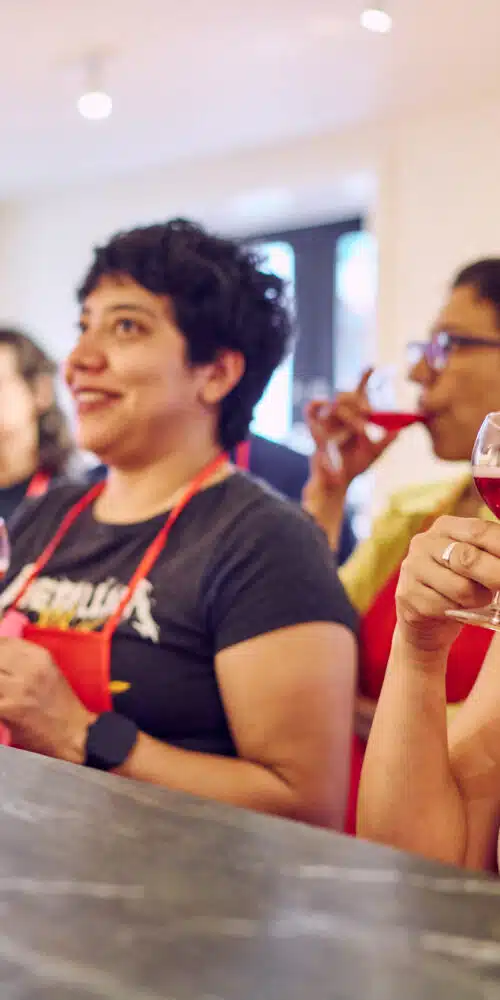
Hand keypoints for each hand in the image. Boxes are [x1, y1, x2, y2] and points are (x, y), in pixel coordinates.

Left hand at [0, 639, 94, 760]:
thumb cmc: (60, 706)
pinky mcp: (9, 708)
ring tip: (1, 692)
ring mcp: (18, 688)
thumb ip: (23, 662)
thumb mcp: (47, 673)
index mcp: (40, 657)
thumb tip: (1, 660)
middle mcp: (30, 669)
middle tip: (1, 677)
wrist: (72, 733)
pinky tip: (1, 707)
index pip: (4, 642)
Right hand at [305, 370, 397, 492]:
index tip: (371, 366)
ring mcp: (326, 421)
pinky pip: (311, 409)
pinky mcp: (314, 428)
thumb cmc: (355, 466)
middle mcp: (340, 415)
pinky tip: (322, 404)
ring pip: (335, 404)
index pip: (360, 393)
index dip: (364, 378)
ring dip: (350, 415)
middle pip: (347, 395)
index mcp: (355, 416)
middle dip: (359, 401)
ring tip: (361, 431)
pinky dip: (316, 405)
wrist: (337, 482)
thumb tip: (400, 431)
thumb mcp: (374, 453)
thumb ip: (386, 441)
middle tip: (369, 412)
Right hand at [396, 516, 499, 656]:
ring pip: (461, 588)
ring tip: (478, 600)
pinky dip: (458, 613)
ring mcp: (413, 568)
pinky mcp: (408, 595)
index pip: (480, 530)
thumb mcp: (474, 563)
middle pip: (468, 558)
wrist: (426, 620)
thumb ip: (491, 555)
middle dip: (496, 575)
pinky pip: (445, 608)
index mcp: (446, 526)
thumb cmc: (459, 585)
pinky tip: (455, 610)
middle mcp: (425, 542)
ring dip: (479, 599)